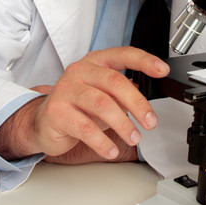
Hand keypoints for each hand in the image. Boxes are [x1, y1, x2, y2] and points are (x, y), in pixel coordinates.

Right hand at [0, 47, 168, 162]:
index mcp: (95, 62)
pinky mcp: (56, 112)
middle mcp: (79, 71)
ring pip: (102, 104)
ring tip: (134, 137)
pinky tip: (110, 150)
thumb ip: (123, 94)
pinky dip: (103, 142)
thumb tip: (147, 102)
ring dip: (123, 124)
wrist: (43, 122)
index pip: (122, 55)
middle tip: (150, 121)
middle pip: (114, 81)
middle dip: (137, 103)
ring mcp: (65, 89)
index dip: (144, 61)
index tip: (162, 70)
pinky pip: (85, 128)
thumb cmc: (78, 107)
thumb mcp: (104, 96)